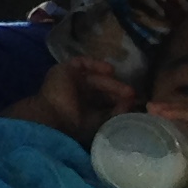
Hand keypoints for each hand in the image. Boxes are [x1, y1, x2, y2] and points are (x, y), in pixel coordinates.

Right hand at [6, 58, 134, 143]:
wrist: (54, 117)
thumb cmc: (75, 124)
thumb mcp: (102, 121)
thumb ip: (116, 112)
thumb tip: (131, 104)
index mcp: (84, 107)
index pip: (105, 99)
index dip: (119, 99)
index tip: (134, 102)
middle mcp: (78, 93)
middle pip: (102, 87)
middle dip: (117, 90)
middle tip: (132, 94)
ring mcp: (71, 81)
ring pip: (95, 77)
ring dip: (111, 82)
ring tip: (126, 89)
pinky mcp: (65, 69)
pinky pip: (82, 63)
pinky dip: (96, 64)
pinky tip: (109, 70)